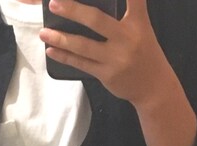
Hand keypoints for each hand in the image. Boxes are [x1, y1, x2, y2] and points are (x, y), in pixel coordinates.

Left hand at [39, 0, 176, 109]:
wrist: (153, 87)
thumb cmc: (143, 53)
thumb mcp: (141, 28)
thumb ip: (126, 13)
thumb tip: (90, 10)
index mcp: (138, 22)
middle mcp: (127, 38)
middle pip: (96, 20)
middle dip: (73, 11)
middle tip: (54, 4)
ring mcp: (115, 58)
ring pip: (83, 46)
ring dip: (60, 38)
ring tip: (44, 32)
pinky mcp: (106, 74)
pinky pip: (81, 64)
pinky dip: (64, 57)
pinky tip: (52, 50)